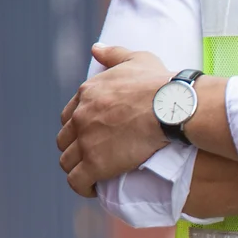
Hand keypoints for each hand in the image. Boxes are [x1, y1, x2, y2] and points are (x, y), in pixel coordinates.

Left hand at [57, 44, 174, 196]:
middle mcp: (81, 117)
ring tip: (93, 175)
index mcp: (88, 93)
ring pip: (68, 161)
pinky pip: (77, 181)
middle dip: (75, 147)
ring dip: (77, 168)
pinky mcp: (96, 164)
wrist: (171, 108)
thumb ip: (114, 54)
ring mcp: (86, 141)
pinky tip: (92, 189)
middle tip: (95, 155)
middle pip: (66, 138)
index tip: (94, 133)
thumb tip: (95, 49)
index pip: (71, 114)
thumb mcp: (137, 59)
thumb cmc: (160, 84)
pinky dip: (82, 186)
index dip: (80, 125)